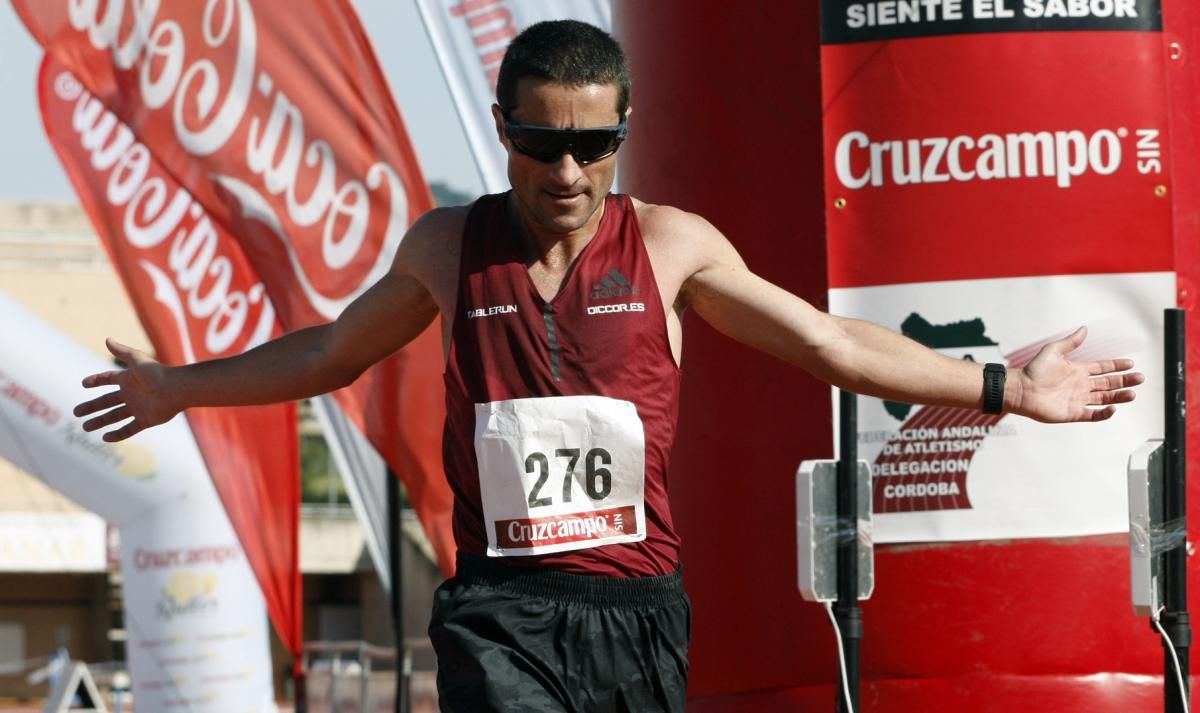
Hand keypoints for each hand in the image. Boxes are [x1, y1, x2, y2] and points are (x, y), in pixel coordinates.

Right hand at [74, 339, 178, 441]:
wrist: (176, 389)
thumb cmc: (157, 373)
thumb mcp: (136, 359)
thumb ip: (122, 351)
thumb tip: (107, 339)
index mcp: (129, 379)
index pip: (108, 379)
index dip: (96, 380)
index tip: (84, 384)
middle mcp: (132, 394)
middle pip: (107, 401)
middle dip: (92, 407)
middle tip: (76, 412)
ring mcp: (138, 408)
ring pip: (115, 416)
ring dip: (100, 421)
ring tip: (85, 427)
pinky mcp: (146, 420)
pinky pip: (129, 429)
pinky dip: (118, 434)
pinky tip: (105, 437)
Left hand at [1013, 326, 1143, 422]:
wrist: (1020, 389)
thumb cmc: (1033, 370)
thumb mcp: (1053, 351)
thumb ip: (1070, 342)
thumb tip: (1084, 329)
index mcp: (1078, 370)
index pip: (1102, 368)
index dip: (1116, 366)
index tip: (1130, 364)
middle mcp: (1081, 385)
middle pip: (1108, 383)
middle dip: (1124, 381)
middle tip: (1140, 378)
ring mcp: (1078, 399)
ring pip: (1105, 398)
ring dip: (1119, 396)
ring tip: (1133, 393)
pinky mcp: (1073, 413)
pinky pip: (1093, 415)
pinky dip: (1104, 413)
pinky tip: (1113, 408)